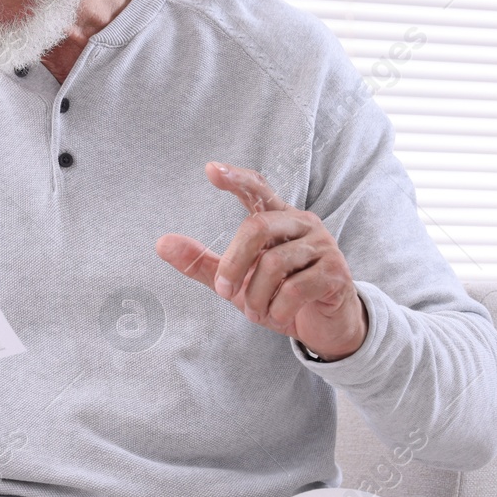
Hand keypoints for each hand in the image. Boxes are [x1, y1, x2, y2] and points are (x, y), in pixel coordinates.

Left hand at [156, 162, 367, 360]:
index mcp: (278, 218)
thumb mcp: (237, 281)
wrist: (322, 327)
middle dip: (233, 263)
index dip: (236, 178)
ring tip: (256, 311)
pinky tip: (277, 315)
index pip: (257, 189)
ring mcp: (323, 246)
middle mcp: (302, 224)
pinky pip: (295, 289)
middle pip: (256, 227)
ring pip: (273, 264)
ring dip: (255, 296)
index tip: (210, 169)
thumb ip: (204, 262)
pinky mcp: (336, 273)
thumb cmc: (279, 295)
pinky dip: (277, 309)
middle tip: (223, 291)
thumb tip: (161, 243)